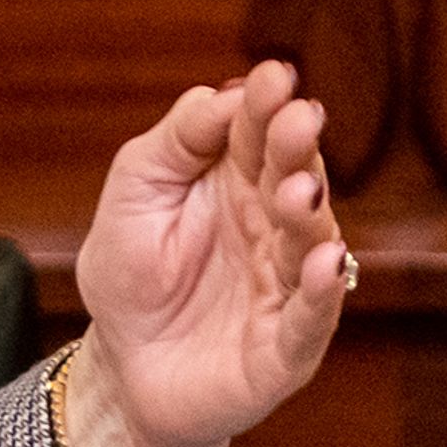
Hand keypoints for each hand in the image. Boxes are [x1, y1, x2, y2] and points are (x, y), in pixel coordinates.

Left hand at [65, 60, 351, 446]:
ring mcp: (287, 284)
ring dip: (310, 213)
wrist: (122, 371)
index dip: (267, 105)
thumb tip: (222, 93)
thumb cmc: (131, 277)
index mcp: (237, 182)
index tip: (274, 75)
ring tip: (300, 188)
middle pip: (294, 177)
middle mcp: (274, 226)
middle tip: (298, 117)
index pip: (258, 134)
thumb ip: (173, 144)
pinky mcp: (288, 346)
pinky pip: (313, 316)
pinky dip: (324, 290)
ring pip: (311, 242)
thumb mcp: (134, 197)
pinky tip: (324, 261)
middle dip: (297, 148)